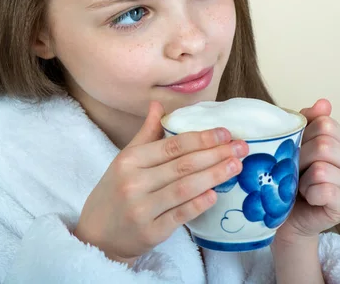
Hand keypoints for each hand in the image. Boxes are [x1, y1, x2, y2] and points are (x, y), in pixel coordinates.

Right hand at [74, 101, 247, 265]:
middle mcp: (134, 182)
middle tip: (241, 147)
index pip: (171, 146)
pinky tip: (216, 194)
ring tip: (236, 166)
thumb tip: (157, 105)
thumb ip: (145, 134)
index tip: (225, 133)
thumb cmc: (114, 192)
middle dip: (216, 154)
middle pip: (182, 165)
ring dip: (214, 176)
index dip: (201, 138)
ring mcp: (142, 209)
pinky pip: (181, 215)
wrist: (98, 234)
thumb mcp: (124, 160)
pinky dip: (199, 203)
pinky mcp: (151, 231)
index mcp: (129, 160)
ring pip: (185, 188)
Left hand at [276, 99, 339, 241]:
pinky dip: (308, 194)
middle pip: (324, 145)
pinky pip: (325, 190)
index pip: (325, 124)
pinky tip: (307, 198)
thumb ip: (307, 122)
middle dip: (299, 158)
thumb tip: (324, 103)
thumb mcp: (291, 144)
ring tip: (298, 186)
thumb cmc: (285, 177)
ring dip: (301, 179)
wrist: (282, 214)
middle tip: (292, 171)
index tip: (293, 149)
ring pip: (322, 169)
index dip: (302, 136)